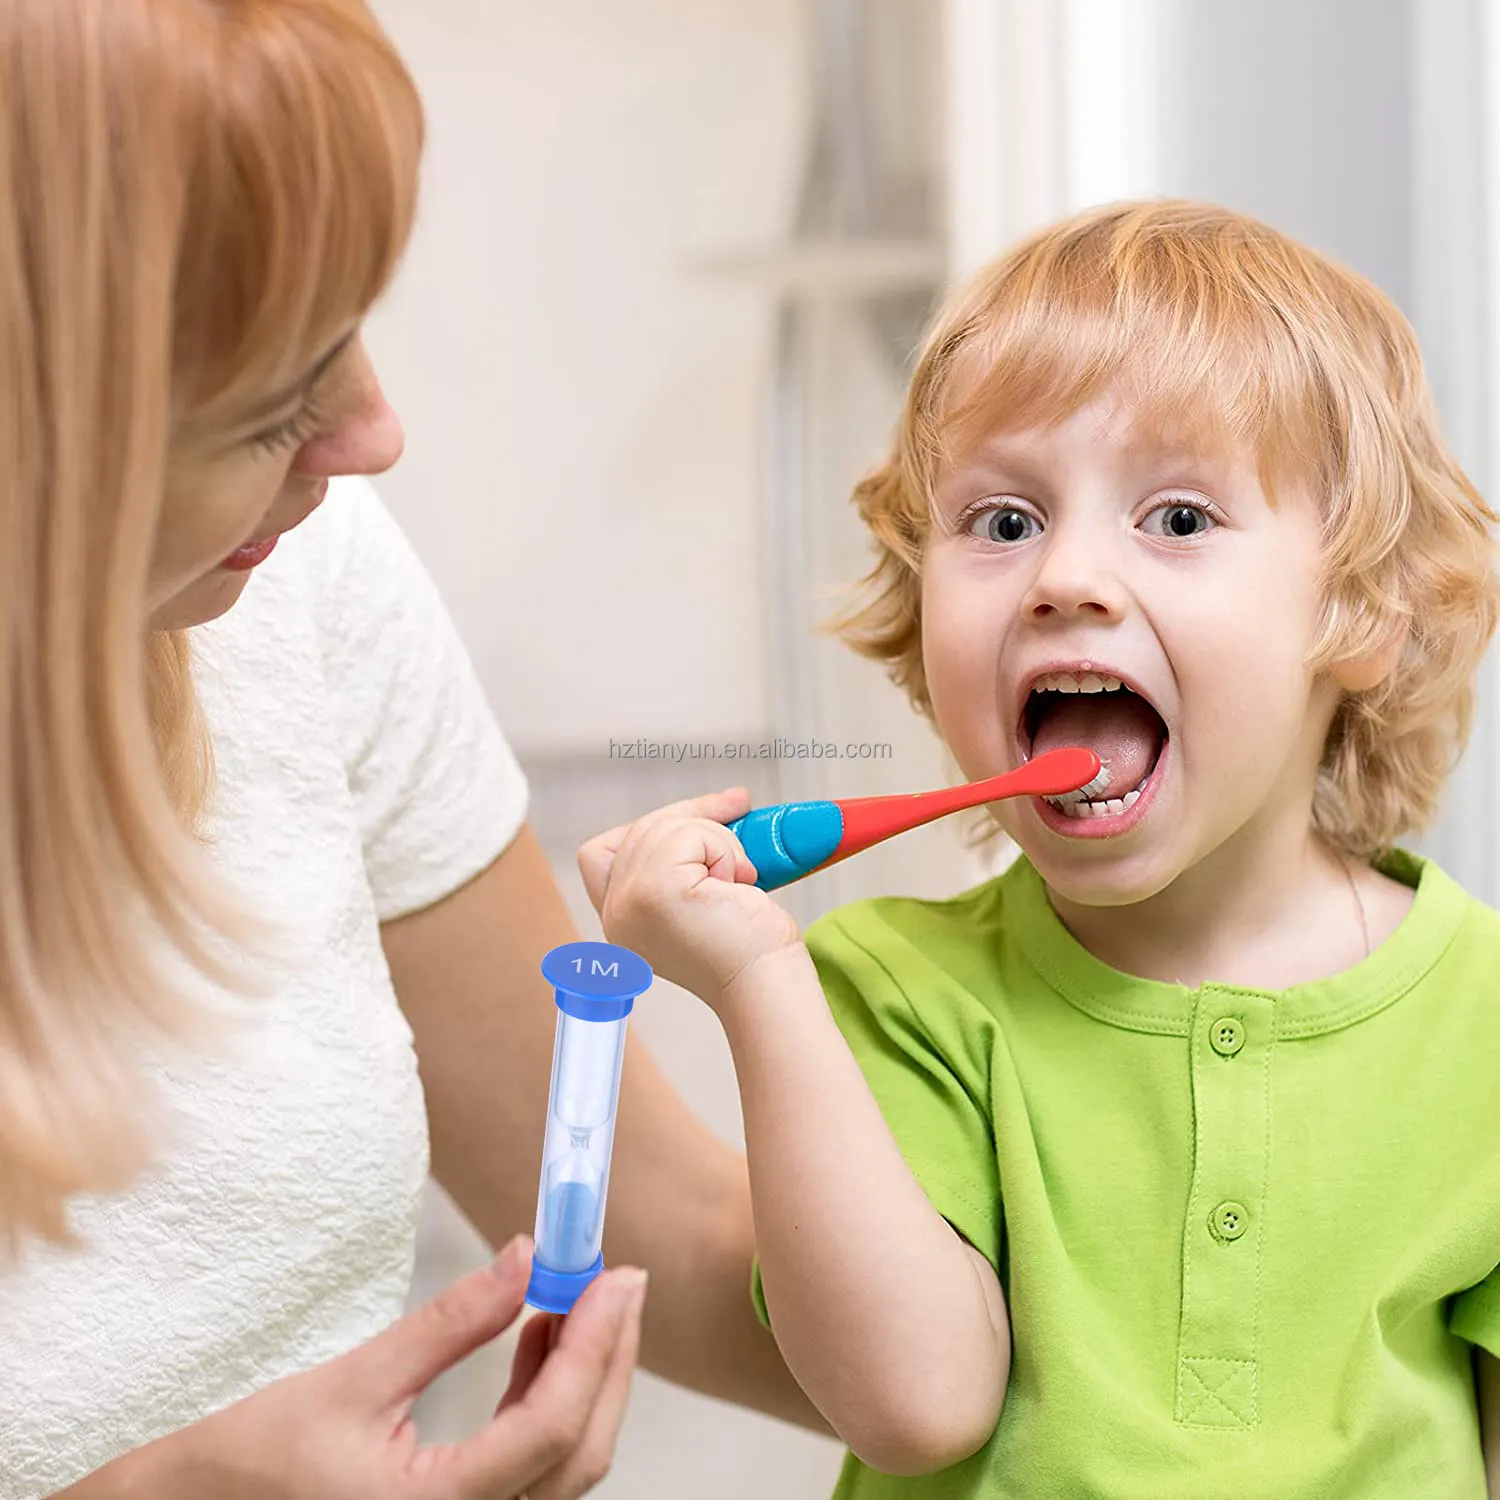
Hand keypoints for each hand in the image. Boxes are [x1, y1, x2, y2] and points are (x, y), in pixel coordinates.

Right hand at [72, 1236, 643, 1499]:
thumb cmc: (253, 1463)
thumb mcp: (354, 1380)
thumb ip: (450, 1324)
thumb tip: (524, 1256)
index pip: (550, 1427)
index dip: (597, 1346)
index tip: (619, 1277)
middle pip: (578, 1456)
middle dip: (608, 1362)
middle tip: (619, 1282)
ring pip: (564, 1469)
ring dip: (582, 1382)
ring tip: (575, 1299)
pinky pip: (533, 1474)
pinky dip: (549, 1407)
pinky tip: (538, 1344)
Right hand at [578, 787, 802, 1008]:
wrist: (768, 986)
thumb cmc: (751, 952)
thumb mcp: (698, 903)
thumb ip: (680, 869)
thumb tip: (717, 808)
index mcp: (622, 922)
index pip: (600, 855)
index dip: (642, 828)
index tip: (688, 822)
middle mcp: (616, 914)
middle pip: (640, 829)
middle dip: (694, 817)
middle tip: (738, 806)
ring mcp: (631, 901)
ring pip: (667, 827)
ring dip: (716, 838)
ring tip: (740, 877)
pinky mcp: (656, 891)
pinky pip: (688, 833)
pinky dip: (723, 846)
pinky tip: (738, 883)